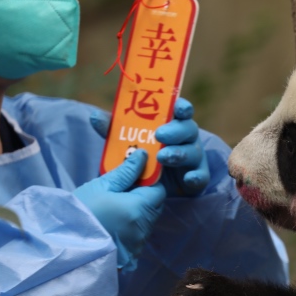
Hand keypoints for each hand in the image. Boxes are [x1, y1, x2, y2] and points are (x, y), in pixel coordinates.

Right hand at [74, 149, 165, 271]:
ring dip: (137, 214)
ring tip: (114, 210)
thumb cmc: (80, 211)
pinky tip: (112, 226)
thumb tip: (143, 155)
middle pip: (155, 207)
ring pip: (147, 222)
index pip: (159, 190)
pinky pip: (138, 237)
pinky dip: (130, 230)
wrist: (63, 245)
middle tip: (122, 192)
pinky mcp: (131, 257)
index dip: (149, 182)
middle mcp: (144, 227)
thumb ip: (126, 172)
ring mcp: (138, 244)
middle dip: (144, 197)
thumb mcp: (101, 186)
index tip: (134, 178)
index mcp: (139, 208)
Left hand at [90, 98, 210, 196]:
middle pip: (188, 129)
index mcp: (173, 124)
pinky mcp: (197, 178)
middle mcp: (187, 139)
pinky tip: (188, 178)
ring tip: (162, 157)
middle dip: (175, 130)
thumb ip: (114, 130)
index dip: (182, 106)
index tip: (176, 107)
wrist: (152, 189)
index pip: (182, 110)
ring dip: (179, 153)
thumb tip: (94, 116)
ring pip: (193, 152)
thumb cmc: (143, 158)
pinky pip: (201, 177)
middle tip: (159, 135)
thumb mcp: (127, 142)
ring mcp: (194, 158)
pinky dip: (195, 177)